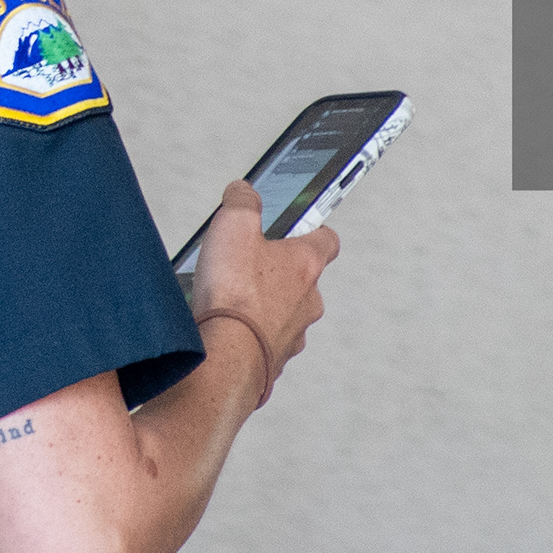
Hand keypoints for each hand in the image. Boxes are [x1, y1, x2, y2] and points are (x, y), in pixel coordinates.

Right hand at [187, 178, 334, 402]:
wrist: (227, 357)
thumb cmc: (235, 295)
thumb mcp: (233, 226)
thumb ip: (242, 201)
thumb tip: (243, 191)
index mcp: (305, 265)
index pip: (326, 239)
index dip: (312, 230)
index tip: (300, 226)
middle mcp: (308, 302)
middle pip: (304, 281)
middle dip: (279, 274)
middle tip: (248, 267)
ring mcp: (294, 335)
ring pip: (286, 315)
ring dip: (265, 308)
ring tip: (231, 302)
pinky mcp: (274, 362)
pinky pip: (267, 344)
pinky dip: (252, 337)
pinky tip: (227, 330)